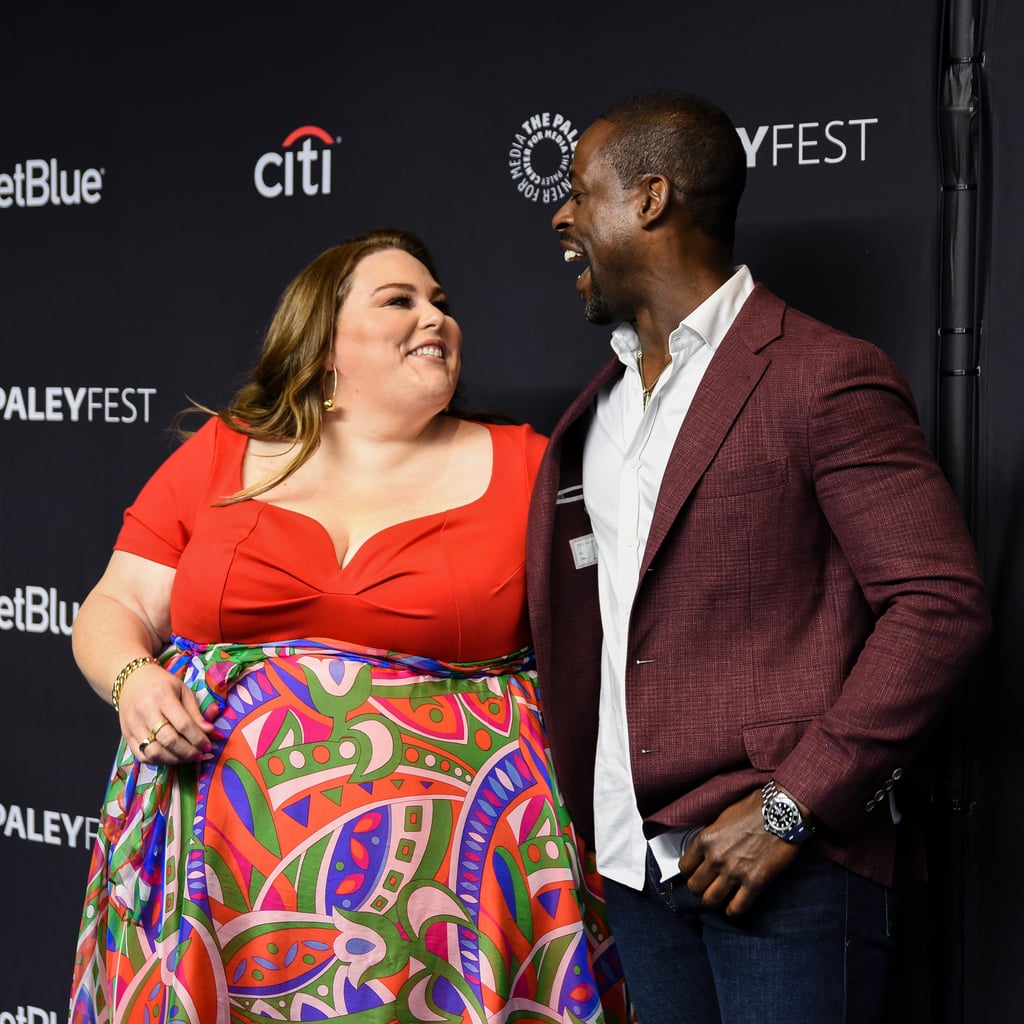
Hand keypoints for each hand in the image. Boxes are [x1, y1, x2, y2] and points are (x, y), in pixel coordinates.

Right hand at [119, 662, 215, 764]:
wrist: (131, 681)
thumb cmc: (161, 684)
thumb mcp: (183, 691)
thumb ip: (195, 712)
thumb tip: (209, 731)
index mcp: (162, 696)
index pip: (183, 724)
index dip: (198, 738)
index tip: (208, 745)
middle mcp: (145, 711)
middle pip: (169, 740)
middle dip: (188, 752)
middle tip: (199, 755)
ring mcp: (133, 725)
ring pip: (154, 752)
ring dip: (174, 760)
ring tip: (187, 758)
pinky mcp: (126, 735)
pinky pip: (142, 756)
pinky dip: (159, 761)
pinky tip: (171, 757)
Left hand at [677, 789, 801, 916]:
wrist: (782, 811)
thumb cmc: (754, 808)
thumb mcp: (723, 817)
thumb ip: (711, 837)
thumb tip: (706, 850)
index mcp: (705, 839)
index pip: (684, 867)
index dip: (690, 872)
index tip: (696, 873)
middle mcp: (715, 858)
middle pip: (694, 886)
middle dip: (699, 888)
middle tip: (707, 887)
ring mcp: (734, 872)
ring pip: (710, 900)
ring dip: (713, 901)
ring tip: (719, 898)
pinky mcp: (754, 882)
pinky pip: (736, 908)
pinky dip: (733, 911)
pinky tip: (734, 907)